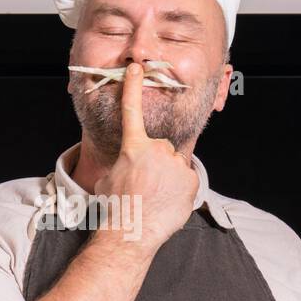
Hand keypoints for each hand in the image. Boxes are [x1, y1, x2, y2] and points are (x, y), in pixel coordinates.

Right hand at [92, 61, 197, 253]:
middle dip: (156, 163)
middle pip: (160, 149)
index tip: (136, 68)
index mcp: (133, 147)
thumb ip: (124, 163)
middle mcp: (156, 149)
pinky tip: (167, 202)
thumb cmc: (116, 207)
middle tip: (145, 185)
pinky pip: (186, 179)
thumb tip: (130, 166)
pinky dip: (180, 190)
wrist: (130, 231)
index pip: (132, 111)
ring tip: (156, 197)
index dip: (133, 88)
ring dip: (168, 177)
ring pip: (174, 165)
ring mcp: (175, 163)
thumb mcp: (110, 179)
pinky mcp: (190, 178)